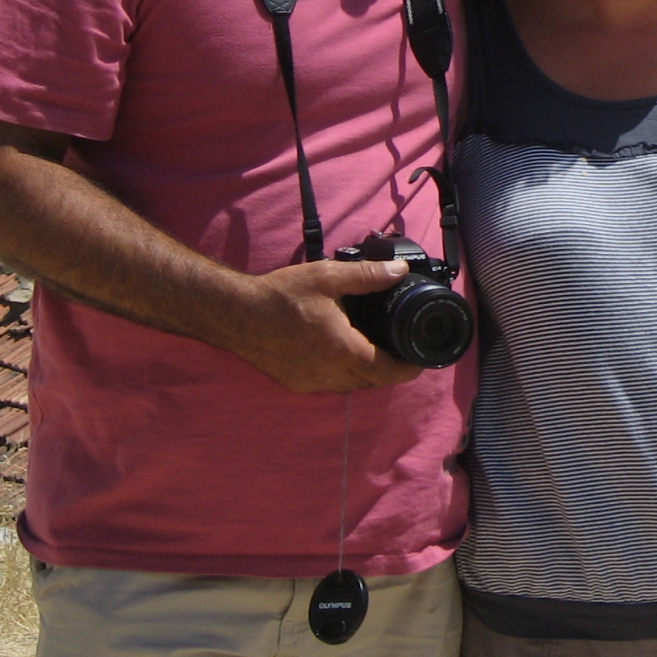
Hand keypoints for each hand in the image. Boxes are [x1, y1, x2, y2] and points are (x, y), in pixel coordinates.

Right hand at [232, 260, 428, 393]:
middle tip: (400, 349)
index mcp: (343, 351)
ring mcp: (310, 381)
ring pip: (350, 385)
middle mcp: (329, 374)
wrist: (236, 314)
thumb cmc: (280, 296)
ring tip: (372, 348)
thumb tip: (399, 271)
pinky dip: (340, 372)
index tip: (420, 359)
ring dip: (364, 372)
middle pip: (372, 381)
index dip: (409, 368)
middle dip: (389, 369)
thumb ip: (368, 275)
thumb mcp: (328, 277)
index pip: (388, 372)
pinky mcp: (295, 382)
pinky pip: (328, 384)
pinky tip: (338, 352)